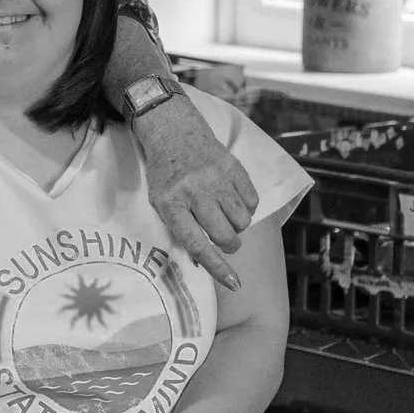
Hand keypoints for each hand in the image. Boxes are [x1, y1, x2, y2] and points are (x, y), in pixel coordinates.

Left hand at [129, 95, 257, 291]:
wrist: (172, 129)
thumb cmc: (165, 173)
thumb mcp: (161, 202)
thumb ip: (180, 230)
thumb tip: (203, 264)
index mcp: (171, 203)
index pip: (196, 244)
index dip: (217, 267)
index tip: (234, 283)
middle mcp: (194, 191)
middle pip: (225, 235)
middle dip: (229, 244)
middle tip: (222, 237)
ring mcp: (216, 177)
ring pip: (243, 221)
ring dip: (237, 225)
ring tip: (223, 212)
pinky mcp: (233, 166)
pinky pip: (253, 202)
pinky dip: (246, 207)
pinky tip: (231, 197)